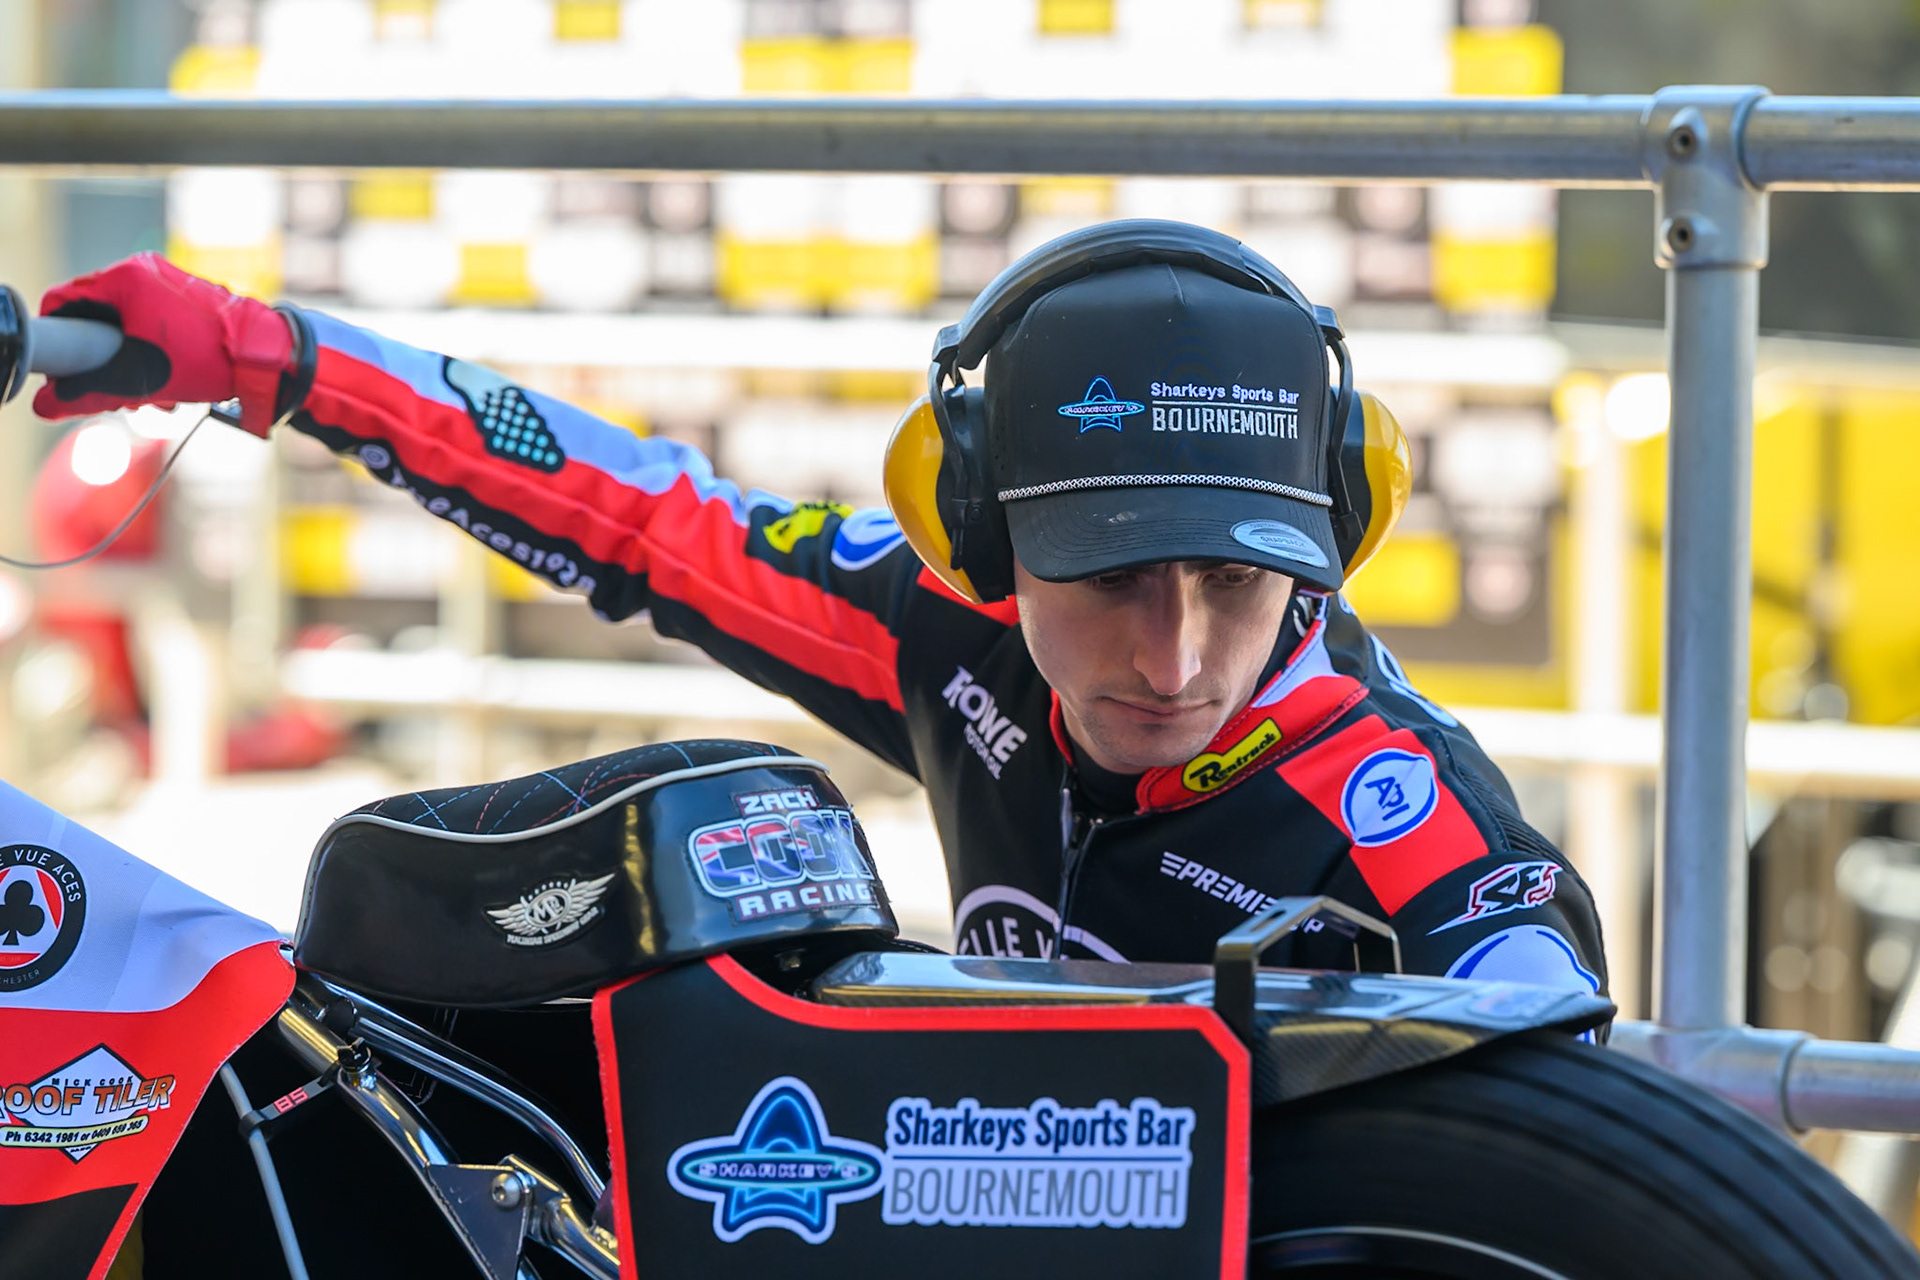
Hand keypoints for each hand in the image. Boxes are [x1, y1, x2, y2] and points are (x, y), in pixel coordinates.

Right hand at [32, 252, 295, 436]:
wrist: (272, 355)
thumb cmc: (208, 359)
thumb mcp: (143, 379)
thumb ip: (91, 391)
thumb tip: (48, 405)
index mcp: (125, 277)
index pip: (65, 302)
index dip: (61, 340)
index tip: (69, 374)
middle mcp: (144, 271)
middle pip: (98, 319)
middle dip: (105, 364)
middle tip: (121, 398)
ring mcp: (169, 283)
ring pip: (129, 329)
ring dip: (134, 369)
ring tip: (155, 401)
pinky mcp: (189, 300)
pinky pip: (155, 328)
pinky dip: (157, 358)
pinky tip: (173, 391)